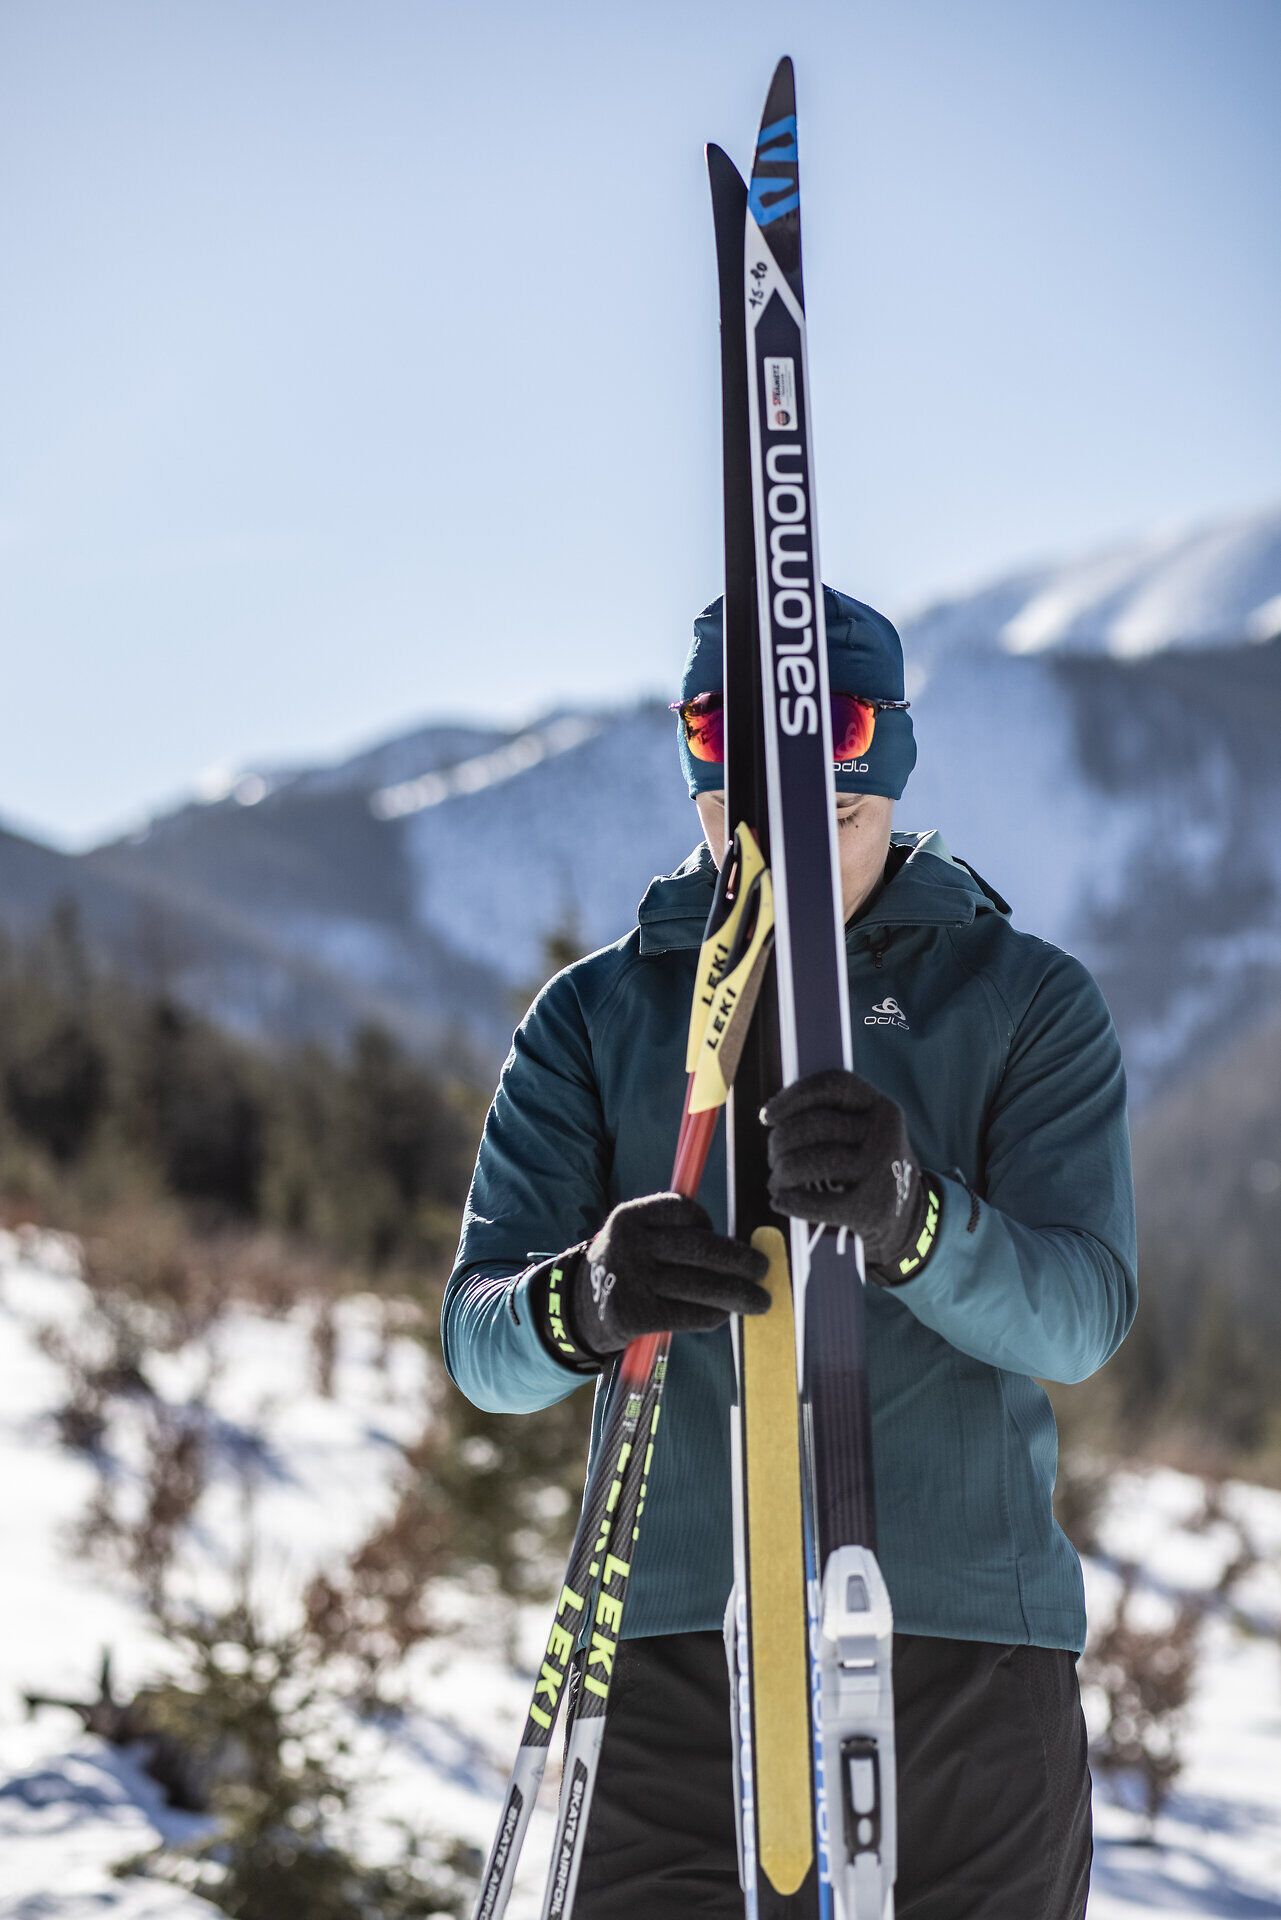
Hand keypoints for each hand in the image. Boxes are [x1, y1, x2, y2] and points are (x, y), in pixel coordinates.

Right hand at [553, 1192, 769, 1360]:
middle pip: (700, 1249)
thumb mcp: (637, 1235)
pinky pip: (691, 1314)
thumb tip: (741, 1247)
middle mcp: (629, 1244)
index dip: (709, 1224)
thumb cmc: (628, 1266)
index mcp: (630, 1216)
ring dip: (738, 1294)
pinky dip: (714, 1315)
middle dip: (740, 1260)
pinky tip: (724, 1314)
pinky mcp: (636, 1314)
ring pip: (701, 1284)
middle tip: (764, 1269)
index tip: (722, 1238)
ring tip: (760, 1301)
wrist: (581, 1308)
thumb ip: (676, 1233)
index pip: (684, 1210)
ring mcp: (632, 1280)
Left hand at [762, 1068, 935, 1279]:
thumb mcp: (862, 1129)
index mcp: (881, 1105)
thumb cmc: (866, 1162)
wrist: (907, 1212)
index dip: (793, 1095)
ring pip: (812, 1162)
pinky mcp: (873, 1208)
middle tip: (772, 1157)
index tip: (766, 1116)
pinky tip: (779, 1201)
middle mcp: (886, 1133)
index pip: (833, 1085)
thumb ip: (826, 1115)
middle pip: (815, 1124)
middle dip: (781, 1141)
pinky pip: (818, 1203)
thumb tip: (770, 1116)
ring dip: (782, 1172)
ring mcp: (882, 1171)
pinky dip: (790, 1202)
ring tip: (776, 1181)